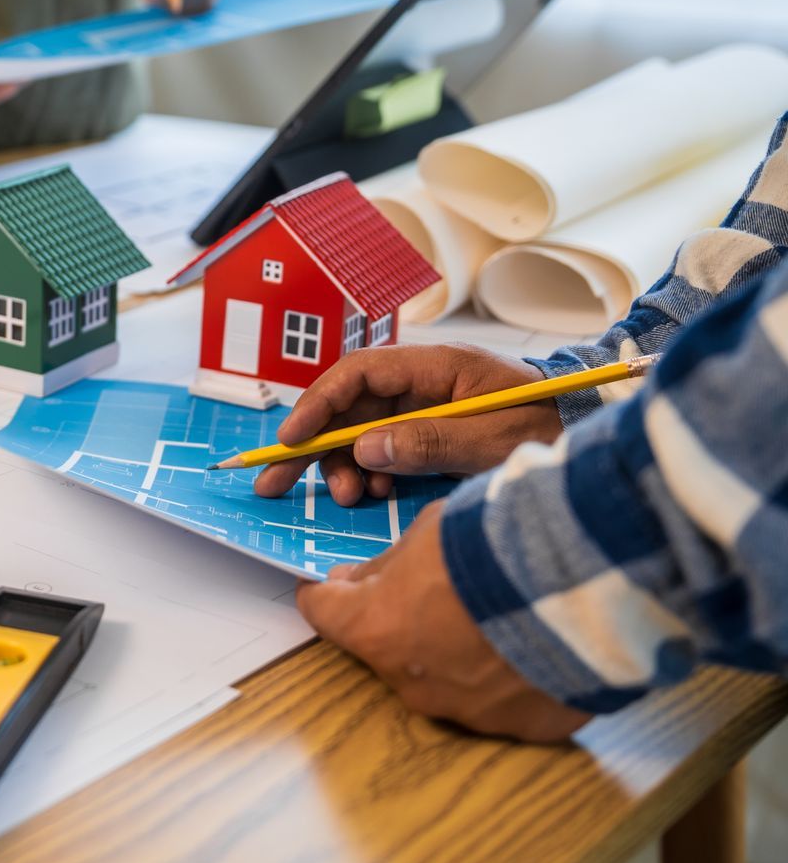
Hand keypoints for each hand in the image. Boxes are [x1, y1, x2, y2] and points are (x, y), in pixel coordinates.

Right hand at [253, 344, 560, 505]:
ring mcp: (421, 405)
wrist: (587, 427)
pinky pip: (380, 448)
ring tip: (352, 496)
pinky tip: (378, 492)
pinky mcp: (426, 430)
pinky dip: (369, 472)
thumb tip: (365, 449)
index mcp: (434, 366)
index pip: (356, 375)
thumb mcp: (491, 438)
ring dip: (343, 465)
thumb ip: (428, 441)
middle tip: (275, 482)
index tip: (292, 440)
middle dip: (310, 445)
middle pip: (345, 406)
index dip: (317, 405)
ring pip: (357, 431)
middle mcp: (419, 381)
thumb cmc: (548, 421)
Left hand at [298, 504, 589, 741]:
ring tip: (502, 614)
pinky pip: (507, 701)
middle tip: (436, 591)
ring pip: (448, 680)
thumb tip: (359, 581)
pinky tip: (538, 644)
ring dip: (460, 652)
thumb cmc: (500, 545)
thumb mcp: (428, 531)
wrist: (589, 581)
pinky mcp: (524, 727)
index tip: (330, 585)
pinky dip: (513, 676)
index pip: (324, 614)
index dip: (325, 594)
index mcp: (375, 630)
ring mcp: (469, 712)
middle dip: (402, 622)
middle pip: (388, 650)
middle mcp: (412, 683)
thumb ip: (387, 565)